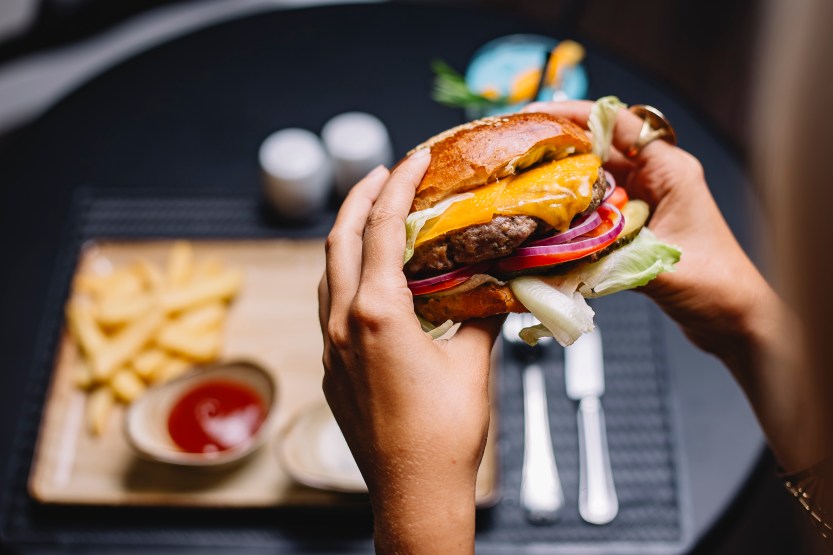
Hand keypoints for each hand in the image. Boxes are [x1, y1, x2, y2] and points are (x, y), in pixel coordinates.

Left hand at [319, 150, 502, 553]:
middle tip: (383, 171)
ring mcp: (330, 346)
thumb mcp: (473, 363)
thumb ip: (482, 315)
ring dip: (348, 235)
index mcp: (377, 313)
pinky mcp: (332, 368)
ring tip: (375, 214)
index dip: (397, 185)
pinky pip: (330, 303)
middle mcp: (342, 323)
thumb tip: (497, 284)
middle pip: (339, 239)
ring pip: (328, 271)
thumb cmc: (446, 433)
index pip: (382, 229)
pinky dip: (347, 273)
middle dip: (359, 197)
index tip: (412, 157)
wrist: (412, 493)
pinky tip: (371, 276)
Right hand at [524, 101, 772, 364]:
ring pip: (592, 178)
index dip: (574, 114)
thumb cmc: (718, 286)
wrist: (734, 320)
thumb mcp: (661, 265)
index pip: (619, 122)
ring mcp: (643, 201)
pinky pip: (593, 208)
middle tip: (516, 152)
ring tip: (521, 183)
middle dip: (557, 146)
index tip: (536, 116)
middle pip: (598, 147)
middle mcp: (655, 179)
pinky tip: (543, 220)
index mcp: (670, 171)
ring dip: (560, 180)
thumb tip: (557, 252)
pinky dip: (569, 211)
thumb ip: (611, 254)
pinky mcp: (633, 225)